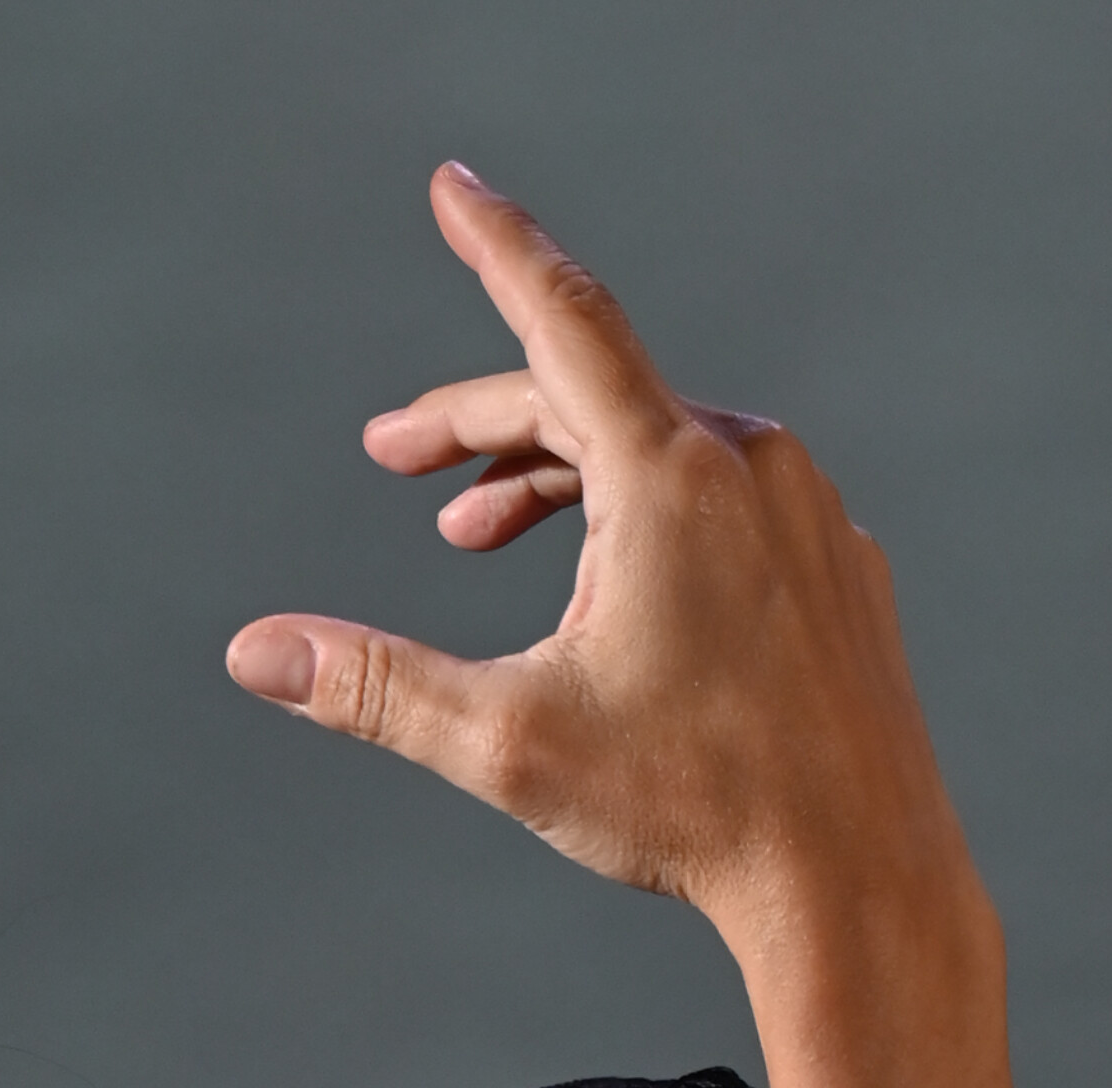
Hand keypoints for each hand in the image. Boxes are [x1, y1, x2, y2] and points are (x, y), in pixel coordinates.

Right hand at [227, 165, 977, 958]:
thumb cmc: (690, 807)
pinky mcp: (838, 568)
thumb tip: (255, 652)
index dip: (495, 245)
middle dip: (483, 421)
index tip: (452, 185)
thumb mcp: (507, 742)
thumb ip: (374, 685)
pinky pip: (728, 506)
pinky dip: (647, 521)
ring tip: (477, 538)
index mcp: (668, 477)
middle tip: (396, 459)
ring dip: (558, 478)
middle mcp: (749, 467)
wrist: (857, 878)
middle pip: (592, 397)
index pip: (559, 318)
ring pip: (659, 454)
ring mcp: (806, 513)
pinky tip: (610, 592)